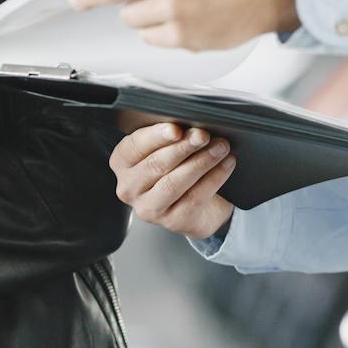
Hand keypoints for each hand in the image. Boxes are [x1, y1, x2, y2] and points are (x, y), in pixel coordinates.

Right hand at [110, 123, 236, 239]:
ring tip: (220, 147)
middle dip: (183, 147)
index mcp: (122, 163)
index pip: (134, 146)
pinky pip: (194, 197)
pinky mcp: (172, 221)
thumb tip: (191, 125)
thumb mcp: (168, 148)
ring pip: (174, 182)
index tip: (176, 129)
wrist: (198, 205)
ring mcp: (149, 208)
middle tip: (203, 135)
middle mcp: (129, 187)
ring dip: (201, 161)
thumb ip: (172, 136)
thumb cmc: (178, 169)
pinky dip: (214, 177)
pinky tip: (225, 164)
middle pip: (156, 164)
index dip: (156, 136)